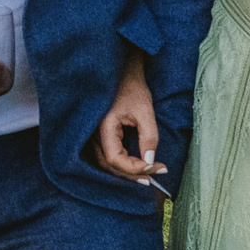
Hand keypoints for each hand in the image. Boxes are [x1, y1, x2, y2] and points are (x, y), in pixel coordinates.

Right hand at [96, 47, 166, 187]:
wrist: (122, 74)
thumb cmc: (132, 89)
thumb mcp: (145, 111)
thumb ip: (149, 137)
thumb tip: (150, 161)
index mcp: (103, 127)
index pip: (114, 159)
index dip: (134, 168)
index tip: (155, 166)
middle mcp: (94, 134)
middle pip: (109, 165)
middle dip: (133, 174)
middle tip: (156, 175)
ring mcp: (95, 136)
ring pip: (107, 163)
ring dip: (127, 171)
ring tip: (149, 173)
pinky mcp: (100, 135)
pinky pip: (108, 155)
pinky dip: (123, 164)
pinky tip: (138, 164)